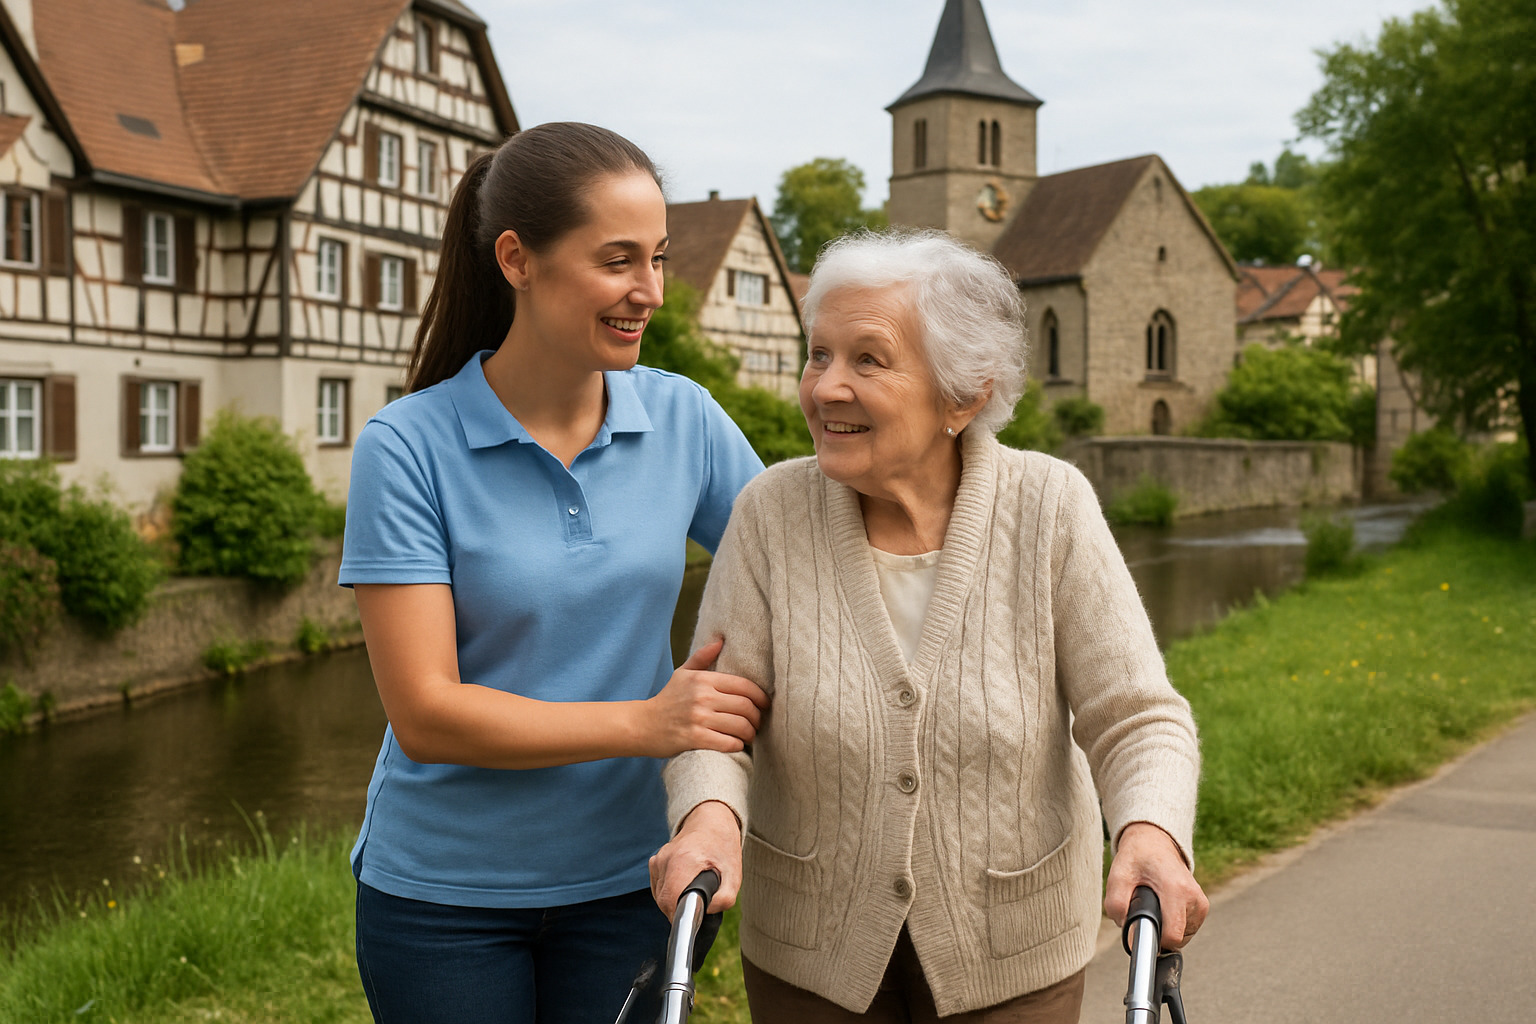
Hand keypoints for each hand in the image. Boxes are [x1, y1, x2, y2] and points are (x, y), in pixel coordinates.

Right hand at [642, 638, 768, 757]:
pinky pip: (728, 743)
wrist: (642, 725)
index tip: (765, 706)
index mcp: (703, 679)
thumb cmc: (667, 699)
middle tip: (757, 724)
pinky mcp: (695, 738)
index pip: (744, 686)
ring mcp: (698, 718)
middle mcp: (702, 697)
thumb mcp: (682, 673)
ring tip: (749, 736)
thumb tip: (720, 640)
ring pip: (740, 726)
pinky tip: (737, 746)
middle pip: (745, 707)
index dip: (761, 697)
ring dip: (750, 734)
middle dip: (757, 718)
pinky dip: (737, 746)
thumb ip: (702, 657)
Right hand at [649, 801, 742, 919]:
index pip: (670, 900)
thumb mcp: (734, 875)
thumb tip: (706, 913)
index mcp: (683, 860)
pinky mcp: (654, 862)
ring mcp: (658, 859)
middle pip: (664, 901)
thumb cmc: (722, 847)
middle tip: (700, 903)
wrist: (711, 822)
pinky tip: (685, 884)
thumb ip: (724, 899)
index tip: (693, 918)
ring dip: (675, 900)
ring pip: (660, 896)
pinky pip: (658, 887)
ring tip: (693, 889)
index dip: (680, 916)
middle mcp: (665, 859)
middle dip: (681, 909)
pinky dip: (670, 892)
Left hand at [1105, 822, 1208, 948]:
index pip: (1172, 936)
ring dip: (1165, 928)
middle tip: (1143, 910)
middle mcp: (1194, 898)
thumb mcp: (1118, 876)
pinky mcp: (1202, 907)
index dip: (1153, 941)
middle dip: (1157, 932)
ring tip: (1154, 906)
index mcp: (1176, 890)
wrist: (1155, 842)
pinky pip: (1186, 929)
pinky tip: (1163, 907)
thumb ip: (1116, 904)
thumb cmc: (1137, 858)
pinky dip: (1173, 924)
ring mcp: (1201, 903)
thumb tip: (1126, 931)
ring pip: (1181, 936)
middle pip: (1176, 939)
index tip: (1140, 931)